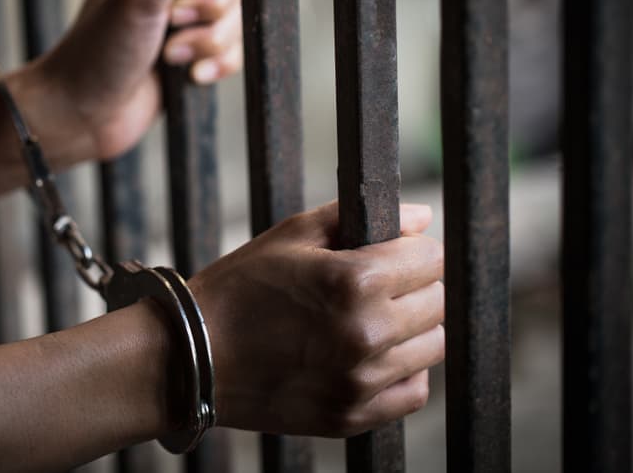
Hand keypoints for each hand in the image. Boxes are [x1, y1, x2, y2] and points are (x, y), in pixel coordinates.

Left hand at [32, 0, 242, 161]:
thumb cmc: (98, 50)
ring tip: (171, 56)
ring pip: (236, 15)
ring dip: (210, 42)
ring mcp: (184, 15)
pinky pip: (234, 48)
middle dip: (211, 8)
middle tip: (172, 23)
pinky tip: (189, 76)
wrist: (84, 114)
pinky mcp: (195, 50)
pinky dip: (217, 63)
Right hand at [189, 202, 443, 436]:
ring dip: (413, 327)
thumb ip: (355, 217)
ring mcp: (361, 380)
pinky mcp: (352, 415)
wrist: (193, 356)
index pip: (431, 258)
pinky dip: (403, 370)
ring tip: (373, 318)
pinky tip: (371, 354)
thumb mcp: (291, 235)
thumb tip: (419, 217)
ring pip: (432, 345)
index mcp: (354, 282)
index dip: (415, 248)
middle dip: (417, 284)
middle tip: (383, 283)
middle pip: (438, 301)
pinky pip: (414, 391)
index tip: (397, 251)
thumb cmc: (240, 288)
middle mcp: (366, 333)